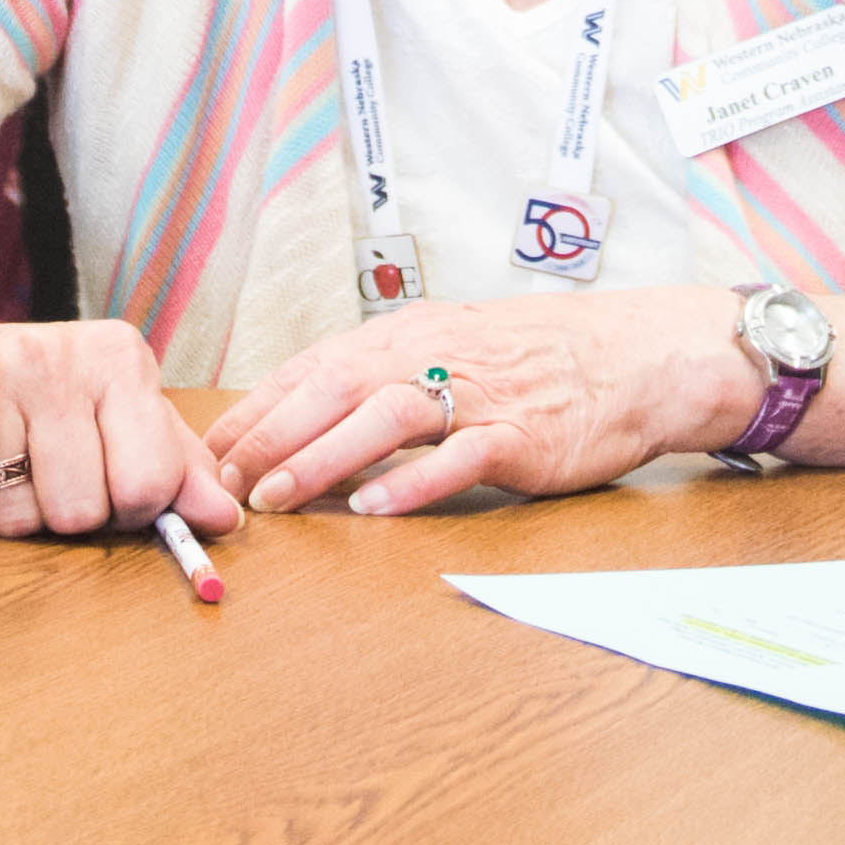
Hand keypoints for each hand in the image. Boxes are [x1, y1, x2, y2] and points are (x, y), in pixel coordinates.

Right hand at [0, 313, 242, 541]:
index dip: (132, 508)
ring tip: (8, 464)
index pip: (146, 485)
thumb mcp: (130, 418)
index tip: (115, 484)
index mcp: (118, 355)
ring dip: (16, 515)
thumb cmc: (55, 400)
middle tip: (53, 472)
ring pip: (16, 520)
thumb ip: (183, 471)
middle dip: (70, 514)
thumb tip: (227, 519)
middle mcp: (51, 352)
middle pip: (78, 513)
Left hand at [203, 285, 751, 517]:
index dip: (259, 410)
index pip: (315, 368)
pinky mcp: (520, 436)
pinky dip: (411, 484)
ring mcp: (479, 395)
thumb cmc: (537, 360)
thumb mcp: (450, 348)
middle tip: (223, 484)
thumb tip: (306, 411)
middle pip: (335, 388)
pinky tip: (373, 509)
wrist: (632, 356)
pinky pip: (458, 458)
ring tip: (278, 500)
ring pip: (384, 418)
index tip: (212, 453)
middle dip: (270, 437)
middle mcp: (435, 356)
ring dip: (322, 459)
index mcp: (410, 335)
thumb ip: (385, 375)